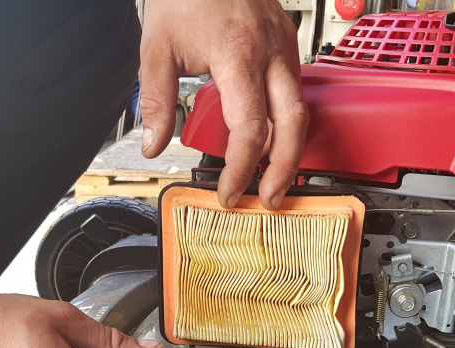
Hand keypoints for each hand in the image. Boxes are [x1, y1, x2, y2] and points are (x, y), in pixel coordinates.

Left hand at [140, 0, 308, 209]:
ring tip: (273, 177)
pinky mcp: (288, 43)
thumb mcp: (157, 46)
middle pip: (293, 126)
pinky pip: (296, 91)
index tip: (230, 191)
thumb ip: (155, 100)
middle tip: (271, 198)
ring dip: (291, 149)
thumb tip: (153, 143)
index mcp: (237, 55)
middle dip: (284, 169)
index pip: (250, 129)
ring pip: (302, 110)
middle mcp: (270, 52)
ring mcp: (285, 46)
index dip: (241, 168)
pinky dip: (288, 122)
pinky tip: (273, 139)